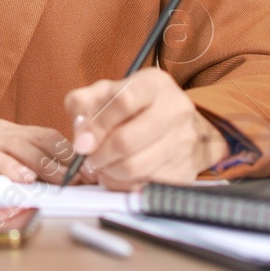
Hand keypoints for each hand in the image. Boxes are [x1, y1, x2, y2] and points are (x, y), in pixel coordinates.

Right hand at [0, 117, 83, 190]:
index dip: (71, 154)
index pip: (46, 137)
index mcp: (2, 132)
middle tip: (92, 179)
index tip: (90, 172)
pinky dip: (9, 166)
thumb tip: (28, 188)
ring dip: (49, 165)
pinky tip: (24, 179)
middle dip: (70, 161)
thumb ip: (0, 171)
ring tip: (69, 182)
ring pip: (24, 146)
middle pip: (43, 140)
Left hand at [62, 68, 229, 191]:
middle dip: (99, 155)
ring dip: (109, 173)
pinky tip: (120, 176)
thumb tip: (82, 140)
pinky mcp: (187, 169)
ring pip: (135, 168)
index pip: (124, 101)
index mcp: (154, 84)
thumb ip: (83, 106)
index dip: (97, 126)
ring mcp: (185, 140)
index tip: (82, 143)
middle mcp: (176, 109)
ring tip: (103, 167)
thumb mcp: (105, 93)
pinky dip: (125, 186)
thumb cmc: (134, 105)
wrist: (176, 123)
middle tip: (90, 159)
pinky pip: (145, 186)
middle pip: (126, 141)